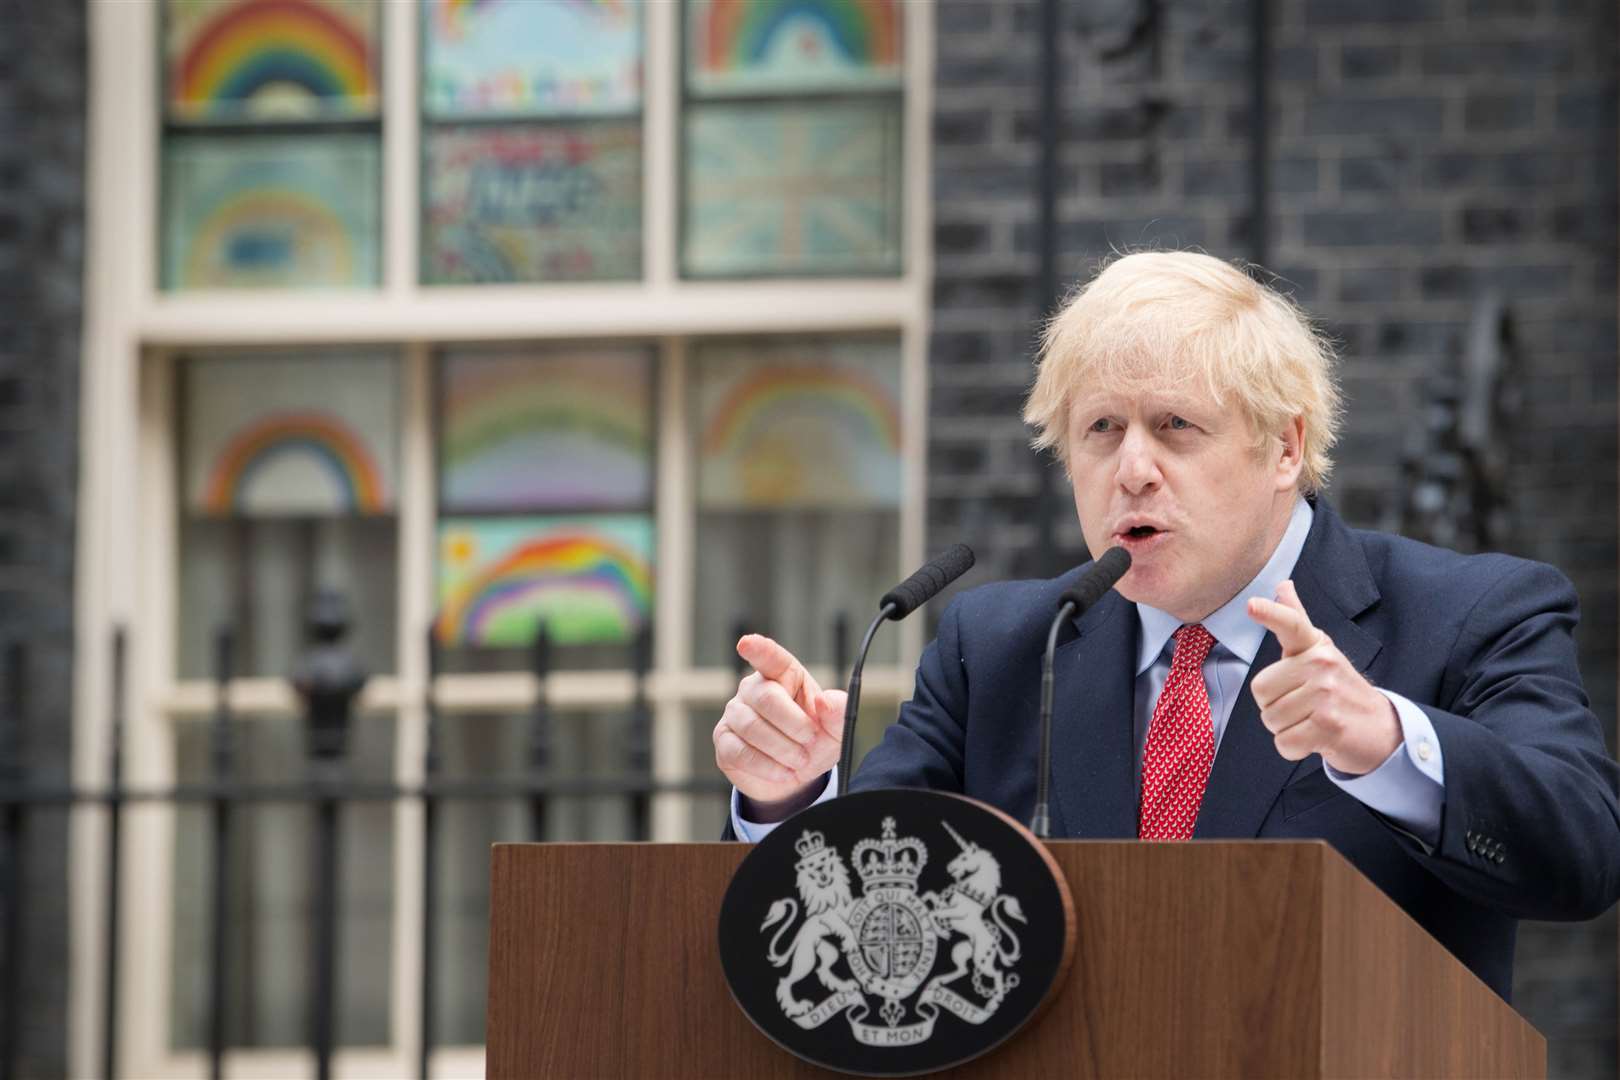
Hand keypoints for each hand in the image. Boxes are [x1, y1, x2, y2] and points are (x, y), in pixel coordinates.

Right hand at [713, 634, 846, 816]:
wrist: (794, 775)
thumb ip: (838, 713)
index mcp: (783, 675)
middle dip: (794, 724)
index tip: (747, 643)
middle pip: (767, 698)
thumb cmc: (812, 741)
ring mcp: (735, 713)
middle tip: (810, 740)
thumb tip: (826, 701)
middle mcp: (754, 688)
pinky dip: (766, 766)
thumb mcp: (835, 729)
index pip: (769, 657)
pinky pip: (740, 752)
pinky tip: (783, 771)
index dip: (758, 649)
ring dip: (783, 749)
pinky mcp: (724, 740)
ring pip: (752, 726)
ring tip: (799, 760)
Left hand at [1246, 580, 1400, 775]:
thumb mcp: (1319, 651)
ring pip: (1270, 719)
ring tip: (1311, 721)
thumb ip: (1296, 621)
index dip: (1270, 614)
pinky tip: (1316, 739)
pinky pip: (1284, 742)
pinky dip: (1294, 747)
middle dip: (1274, 706)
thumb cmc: (1340, 689)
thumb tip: (1283, 585)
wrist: (1383, 730)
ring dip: (1285, 728)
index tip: (1251, 605)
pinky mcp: (1329, 726)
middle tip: (1303, 706)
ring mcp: (1327, 695)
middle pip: (1260, 690)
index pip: (1291, 624)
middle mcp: (1322, 664)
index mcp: (1316, 646)